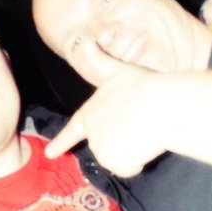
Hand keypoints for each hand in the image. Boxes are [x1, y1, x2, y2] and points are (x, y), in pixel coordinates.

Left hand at [45, 45, 166, 175]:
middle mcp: (91, 132)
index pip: (73, 130)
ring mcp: (99, 148)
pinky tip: (145, 145)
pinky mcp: (112, 162)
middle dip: (123, 141)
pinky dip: (138, 162)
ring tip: (144, 132)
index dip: (62, 142)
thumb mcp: (118, 70)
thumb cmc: (144, 87)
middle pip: (106, 146)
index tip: (50, 153)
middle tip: (139, 124)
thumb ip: (99, 60)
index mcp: (90, 112)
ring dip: (132, 151)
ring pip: (119, 159)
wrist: (161, 106)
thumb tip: (85, 41)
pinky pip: (128, 168)